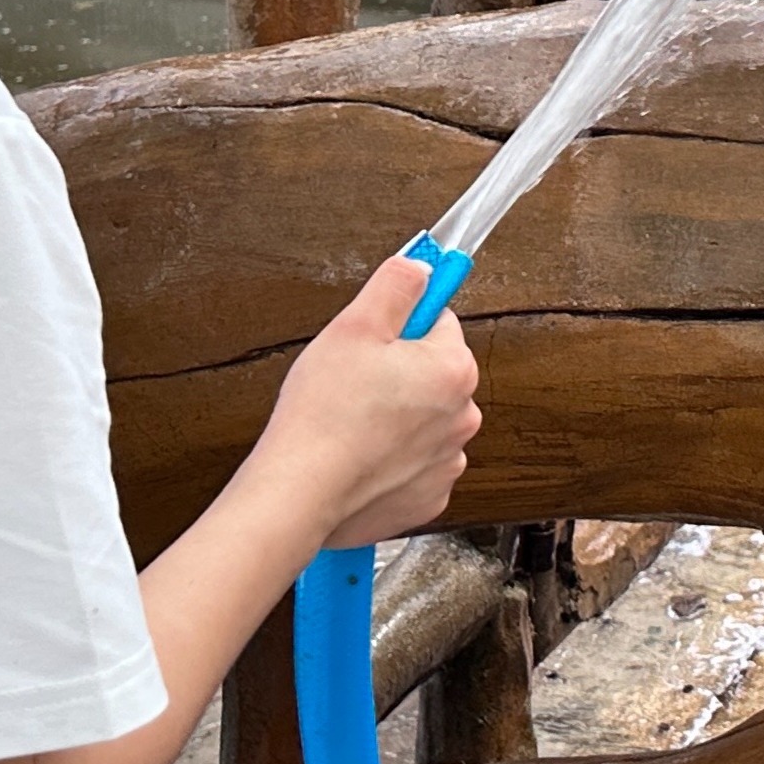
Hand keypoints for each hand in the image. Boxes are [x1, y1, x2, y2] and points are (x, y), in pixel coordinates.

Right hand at [254, 250, 480, 547]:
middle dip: (399, 373)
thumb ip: (396, 286)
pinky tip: (359, 456)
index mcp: (453, 369)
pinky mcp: (427, 497)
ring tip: (352, 422)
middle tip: (355, 381)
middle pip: (433, 374)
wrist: (301, 491)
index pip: (439, 323)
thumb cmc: (324, 414)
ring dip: (396, 417)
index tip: (379, 334)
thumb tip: (421, 267)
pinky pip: (413, 464)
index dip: (400, 325)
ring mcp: (446, 461)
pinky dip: (390, 460)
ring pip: (423, 421)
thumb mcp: (355, 326)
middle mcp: (462, 417)